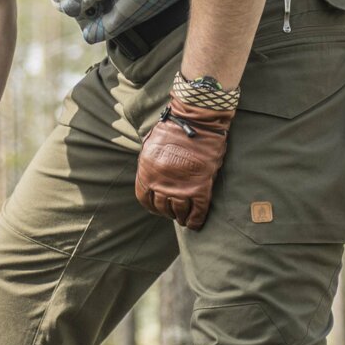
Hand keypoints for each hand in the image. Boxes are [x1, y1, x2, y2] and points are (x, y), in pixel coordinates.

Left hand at [136, 103, 233, 228]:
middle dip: (167, 212)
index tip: (158, 209)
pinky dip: (197, 219)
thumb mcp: (152, 146)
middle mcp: (161, 183)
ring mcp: (181, 186)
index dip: (152, 207)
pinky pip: (197, 210)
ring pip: (179, 211)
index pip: (144, 199)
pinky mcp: (200, 186)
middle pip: (162, 207)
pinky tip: (196, 223)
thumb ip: (150, 164)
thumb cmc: (174, 129)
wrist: (197, 121)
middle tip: (173, 213)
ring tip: (184, 219)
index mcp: (147, 172)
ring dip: (181, 217)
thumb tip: (152, 179)